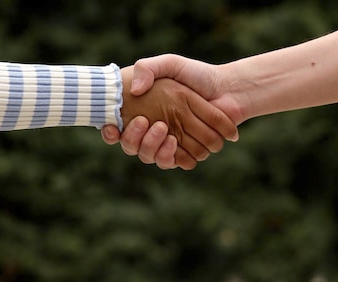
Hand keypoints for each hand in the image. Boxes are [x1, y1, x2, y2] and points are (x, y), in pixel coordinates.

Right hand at [106, 65, 238, 169]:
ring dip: (152, 147)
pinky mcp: (188, 152)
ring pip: (150, 157)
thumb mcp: (170, 64)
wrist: (228, 89)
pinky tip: (172, 142)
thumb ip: (147, 68)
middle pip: (132, 146)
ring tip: (164, 130)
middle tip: (143, 122)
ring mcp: (170, 143)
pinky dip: (171, 156)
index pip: (117, 128)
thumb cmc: (197, 75)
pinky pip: (174, 162)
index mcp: (144, 112)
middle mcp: (153, 131)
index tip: (111, 126)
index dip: (110, 133)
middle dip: (134, 138)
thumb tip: (134, 90)